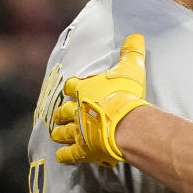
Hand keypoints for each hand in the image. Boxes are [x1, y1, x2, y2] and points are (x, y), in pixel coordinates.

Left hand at [51, 34, 148, 166]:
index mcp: (85, 90)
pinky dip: (65, 156)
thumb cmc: (125, 94)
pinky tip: (61, 157)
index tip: (69, 88)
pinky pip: (70, 153)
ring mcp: (78, 130)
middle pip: (63, 111)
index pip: (72, 86)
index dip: (71, 87)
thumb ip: (131, 52)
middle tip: (59, 115)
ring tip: (56, 135)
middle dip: (61, 113)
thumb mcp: (131, 68)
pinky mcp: (83, 148)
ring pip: (64, 132)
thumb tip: (135, 35)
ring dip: (60, 133)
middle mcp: (76, 110)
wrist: (123, 122)